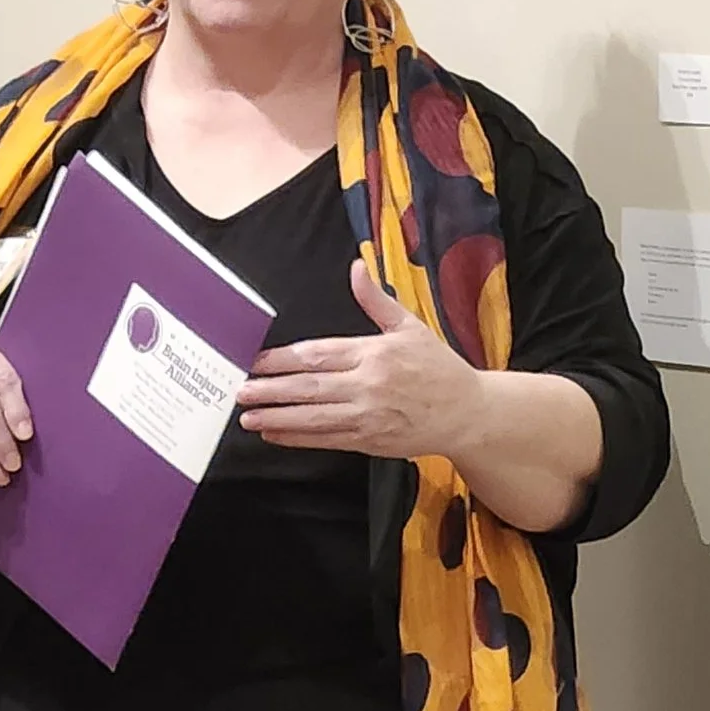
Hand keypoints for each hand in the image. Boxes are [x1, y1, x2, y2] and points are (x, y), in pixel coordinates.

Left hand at [235, 260, 481, 459]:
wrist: (468, 413)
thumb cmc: (440, 369)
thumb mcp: (410, 328)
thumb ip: (376, 301)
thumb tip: (356, 268)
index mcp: (374, 353)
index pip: (318, 355)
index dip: (283, 359)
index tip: (257, 361)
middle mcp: (368, 385)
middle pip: (309, 387)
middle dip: (270, 390)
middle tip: (241, 391)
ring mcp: (368, 416)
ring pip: (313, 417)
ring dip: (277, 417)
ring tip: (248, 416)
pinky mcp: (371, 441)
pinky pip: (327, 439)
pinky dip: (298, 438)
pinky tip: (275, 433)